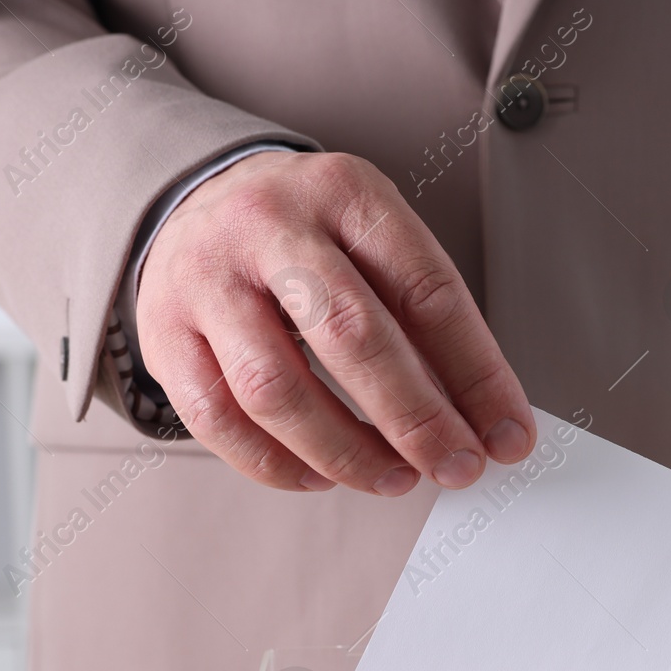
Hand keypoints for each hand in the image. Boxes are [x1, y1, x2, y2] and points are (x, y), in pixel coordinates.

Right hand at [136, 150, 535, 494]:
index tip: (506, 431)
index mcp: (345, 193)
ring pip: (277, 387)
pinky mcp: (164, 332)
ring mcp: (208, 278)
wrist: (198, 199)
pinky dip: (275, 463)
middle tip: (455, 465)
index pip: (426, 290)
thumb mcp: (372, 239)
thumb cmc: (305, 234)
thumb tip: (483, 416)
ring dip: (346, 450)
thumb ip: (423, 317)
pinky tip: (319, 474)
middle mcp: (271, 226)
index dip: (476, 372)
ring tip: (392, 477)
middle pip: (352, 335)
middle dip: (416, 418)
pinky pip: (217, 419)